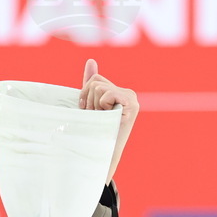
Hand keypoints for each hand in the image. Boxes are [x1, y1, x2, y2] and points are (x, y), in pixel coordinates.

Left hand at [79, 59, 138, 183]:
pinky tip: (106, 118)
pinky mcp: (131, 106)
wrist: (99, 156)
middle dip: (87, 101)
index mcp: (119, 92)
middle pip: (95, 82)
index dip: (84, 95)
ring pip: (98, 88)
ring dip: (92, 106)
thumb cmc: (92, 134)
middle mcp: (128, 94)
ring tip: (98, 121)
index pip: (94, 79)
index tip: (88, 113)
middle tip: (94, 119)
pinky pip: (106, 93)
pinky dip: (100, 106)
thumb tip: (90, 60)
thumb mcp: (89, 106)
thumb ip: (90, 84)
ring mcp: (131, 99)